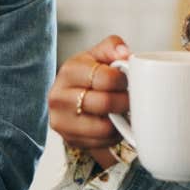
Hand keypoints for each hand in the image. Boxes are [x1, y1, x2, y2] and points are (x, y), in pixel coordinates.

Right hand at [49, 36, 130, 166]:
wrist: (70, 97)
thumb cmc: (89, 74)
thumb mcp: (99, 55)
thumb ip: (113, 46)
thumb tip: (125, 54)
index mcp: (69, 71)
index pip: (104, 78)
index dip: (123, 80)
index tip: (127, 81)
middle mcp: (59, 97)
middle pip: (105, 103)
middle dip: (125, 101)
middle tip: (130, 98)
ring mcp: (62, 121)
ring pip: (105, 127)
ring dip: (120, 120)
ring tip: (122, 110)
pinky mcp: (69, 139)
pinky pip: (102, 142)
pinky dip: (113, 135)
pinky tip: (112, 123)